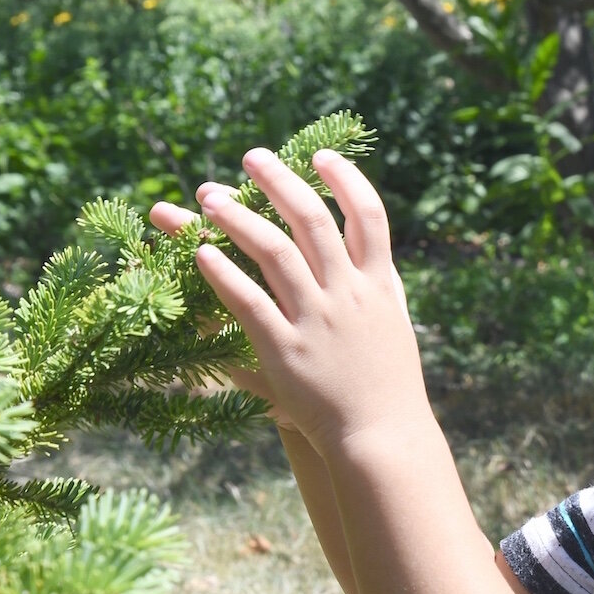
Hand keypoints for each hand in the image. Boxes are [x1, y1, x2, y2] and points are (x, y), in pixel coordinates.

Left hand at [168, 148, 424, 457]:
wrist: (382, 437)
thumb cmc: (388, 387)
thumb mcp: (393, 327)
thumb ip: (378, 289)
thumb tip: (370, 257)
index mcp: (378, 286)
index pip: (369, 215)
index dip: (346, 180)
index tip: (322, 157)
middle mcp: (349, 295)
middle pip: (314, 220)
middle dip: (281, 182)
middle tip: (252, 158)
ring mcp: (317, 320)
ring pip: (275, 252)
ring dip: (239, 218)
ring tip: (209, 197)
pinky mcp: (286, 350)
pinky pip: (247, 302)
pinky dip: (222, 273)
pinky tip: (199, 253)